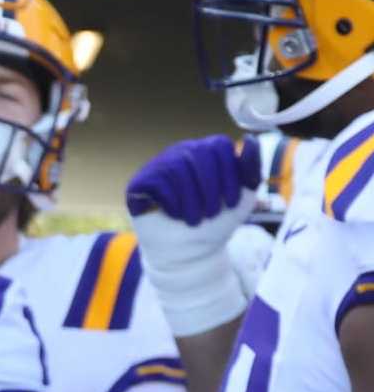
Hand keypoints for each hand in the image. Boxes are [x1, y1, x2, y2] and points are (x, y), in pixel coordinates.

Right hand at [126, 136, 261, 336]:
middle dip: (211, 189)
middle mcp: (180, 152)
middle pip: (198, 154)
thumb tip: (252, 140)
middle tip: (211, 214)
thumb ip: (250, 168)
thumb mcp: (242, 196)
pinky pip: (157, 182)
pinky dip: (171, 203)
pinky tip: (173, 215)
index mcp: (206, 152)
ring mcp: (158, 166)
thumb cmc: (215, 222)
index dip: (231, 174)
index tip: (233, 203)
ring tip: (193, 220)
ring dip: (191, 201)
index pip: (219, 145)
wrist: (188, 251)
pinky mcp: (139, 182)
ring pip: (177, 169)